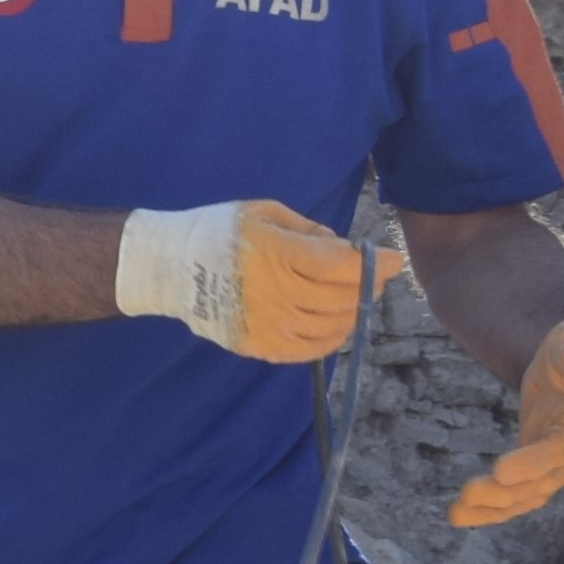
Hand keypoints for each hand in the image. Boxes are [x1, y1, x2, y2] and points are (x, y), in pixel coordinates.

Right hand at [113, 199, 369, 361]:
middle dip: (367, 287)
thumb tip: (341, 249)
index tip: (394, 261)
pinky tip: (332, 326)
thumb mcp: (265, 213)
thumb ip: (308, 230)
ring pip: (331, 327)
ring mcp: (268, 324)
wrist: (169, 268)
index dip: (376, 265)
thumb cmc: (218, 232)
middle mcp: (277, 292)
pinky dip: (329, 340)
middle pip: (342, 298)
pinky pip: (308, 351)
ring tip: (351, 301)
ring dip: (350, 314)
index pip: (342, 265)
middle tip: (372, 279)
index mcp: (278, 253)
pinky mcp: (257, 346)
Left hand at [449, 312, 563, 530]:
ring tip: (455, 513)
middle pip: (541, 482)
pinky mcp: (535, 470)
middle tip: (466, 493)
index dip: (535, 462)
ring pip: (526, 495)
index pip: (561, 448)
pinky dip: (489, 510)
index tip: (500, 470)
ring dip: (492, 507)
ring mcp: (555, 466)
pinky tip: (458, 516)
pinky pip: (516, 496)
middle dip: (505, 492)